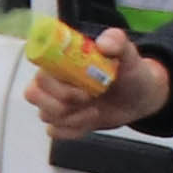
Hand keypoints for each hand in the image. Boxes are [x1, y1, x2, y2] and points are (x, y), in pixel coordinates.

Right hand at [28, 27, 170, 136]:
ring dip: (72, 117)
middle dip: (63, 101)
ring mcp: (56, 102)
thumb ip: (117, 41)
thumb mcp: (128, 54)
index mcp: (61, 61)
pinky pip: (54, 131)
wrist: (139, 97)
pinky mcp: (63, 121)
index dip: (55, 84)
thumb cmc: (129, 71)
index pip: (38, 70)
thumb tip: (103, 44)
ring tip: (95, 110)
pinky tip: (90, 120)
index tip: (82, 86)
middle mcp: (53, 80)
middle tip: (90, 99)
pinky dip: (73, 130)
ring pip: (45, 115)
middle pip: (34, 94)